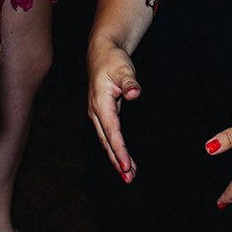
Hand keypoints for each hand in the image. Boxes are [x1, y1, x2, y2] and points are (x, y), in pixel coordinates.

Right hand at [87, 40, 141, 182]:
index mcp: (100, 103)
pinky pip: (110, 136)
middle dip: (117, 160)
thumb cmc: (112, 60)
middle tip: (129, 178)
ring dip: (117, 158)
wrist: (101, 54)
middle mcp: (96, 112)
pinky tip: (125, 159)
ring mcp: (99, 115)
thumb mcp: (123, 68)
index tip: (126, 165)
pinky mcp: (104, 115)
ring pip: (107, 141)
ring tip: (129, 175)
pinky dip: (117, 149)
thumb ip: (130, 82)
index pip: (112, 131)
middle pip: (107, 141)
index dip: (119, 149)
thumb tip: (135, 93)